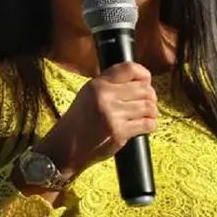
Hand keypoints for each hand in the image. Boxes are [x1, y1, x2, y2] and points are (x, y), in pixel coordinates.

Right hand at [33, 62, 157, 179]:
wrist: (66, 147)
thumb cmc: (80, 121)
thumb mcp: (88, 94)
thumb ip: (110, 85)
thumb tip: (141, 80)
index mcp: (97, 85)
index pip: (129, 69)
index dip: (144, 74)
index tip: (146, 81)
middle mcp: (105, 97)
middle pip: (144, 89)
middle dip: (150, 96)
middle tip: (147, 103)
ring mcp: (112, 115)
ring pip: (148, 107)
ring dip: (151, 112)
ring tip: (145, 115)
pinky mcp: (119, 132)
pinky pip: (148, 124)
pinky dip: (150, 125)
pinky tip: (144, 126)